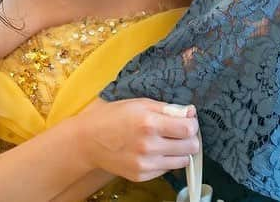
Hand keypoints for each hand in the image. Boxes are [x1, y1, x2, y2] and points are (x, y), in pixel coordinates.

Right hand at [77, 97, 199, 181]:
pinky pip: (166, 169)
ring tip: (165, 142)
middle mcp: (149, 145)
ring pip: (182, 161)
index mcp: (148, 122)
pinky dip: (164, 160)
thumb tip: (190, 112)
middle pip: (190, 147)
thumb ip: (166, 108)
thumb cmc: (112, 117)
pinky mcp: (142, 176)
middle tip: (178, 132)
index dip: (191, 124)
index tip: (187, 121)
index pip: (188, 129)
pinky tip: (151, 151)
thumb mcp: (138, 103)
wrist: (88, 140)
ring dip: (179, 151)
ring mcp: (146, 163)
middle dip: (189, 138)